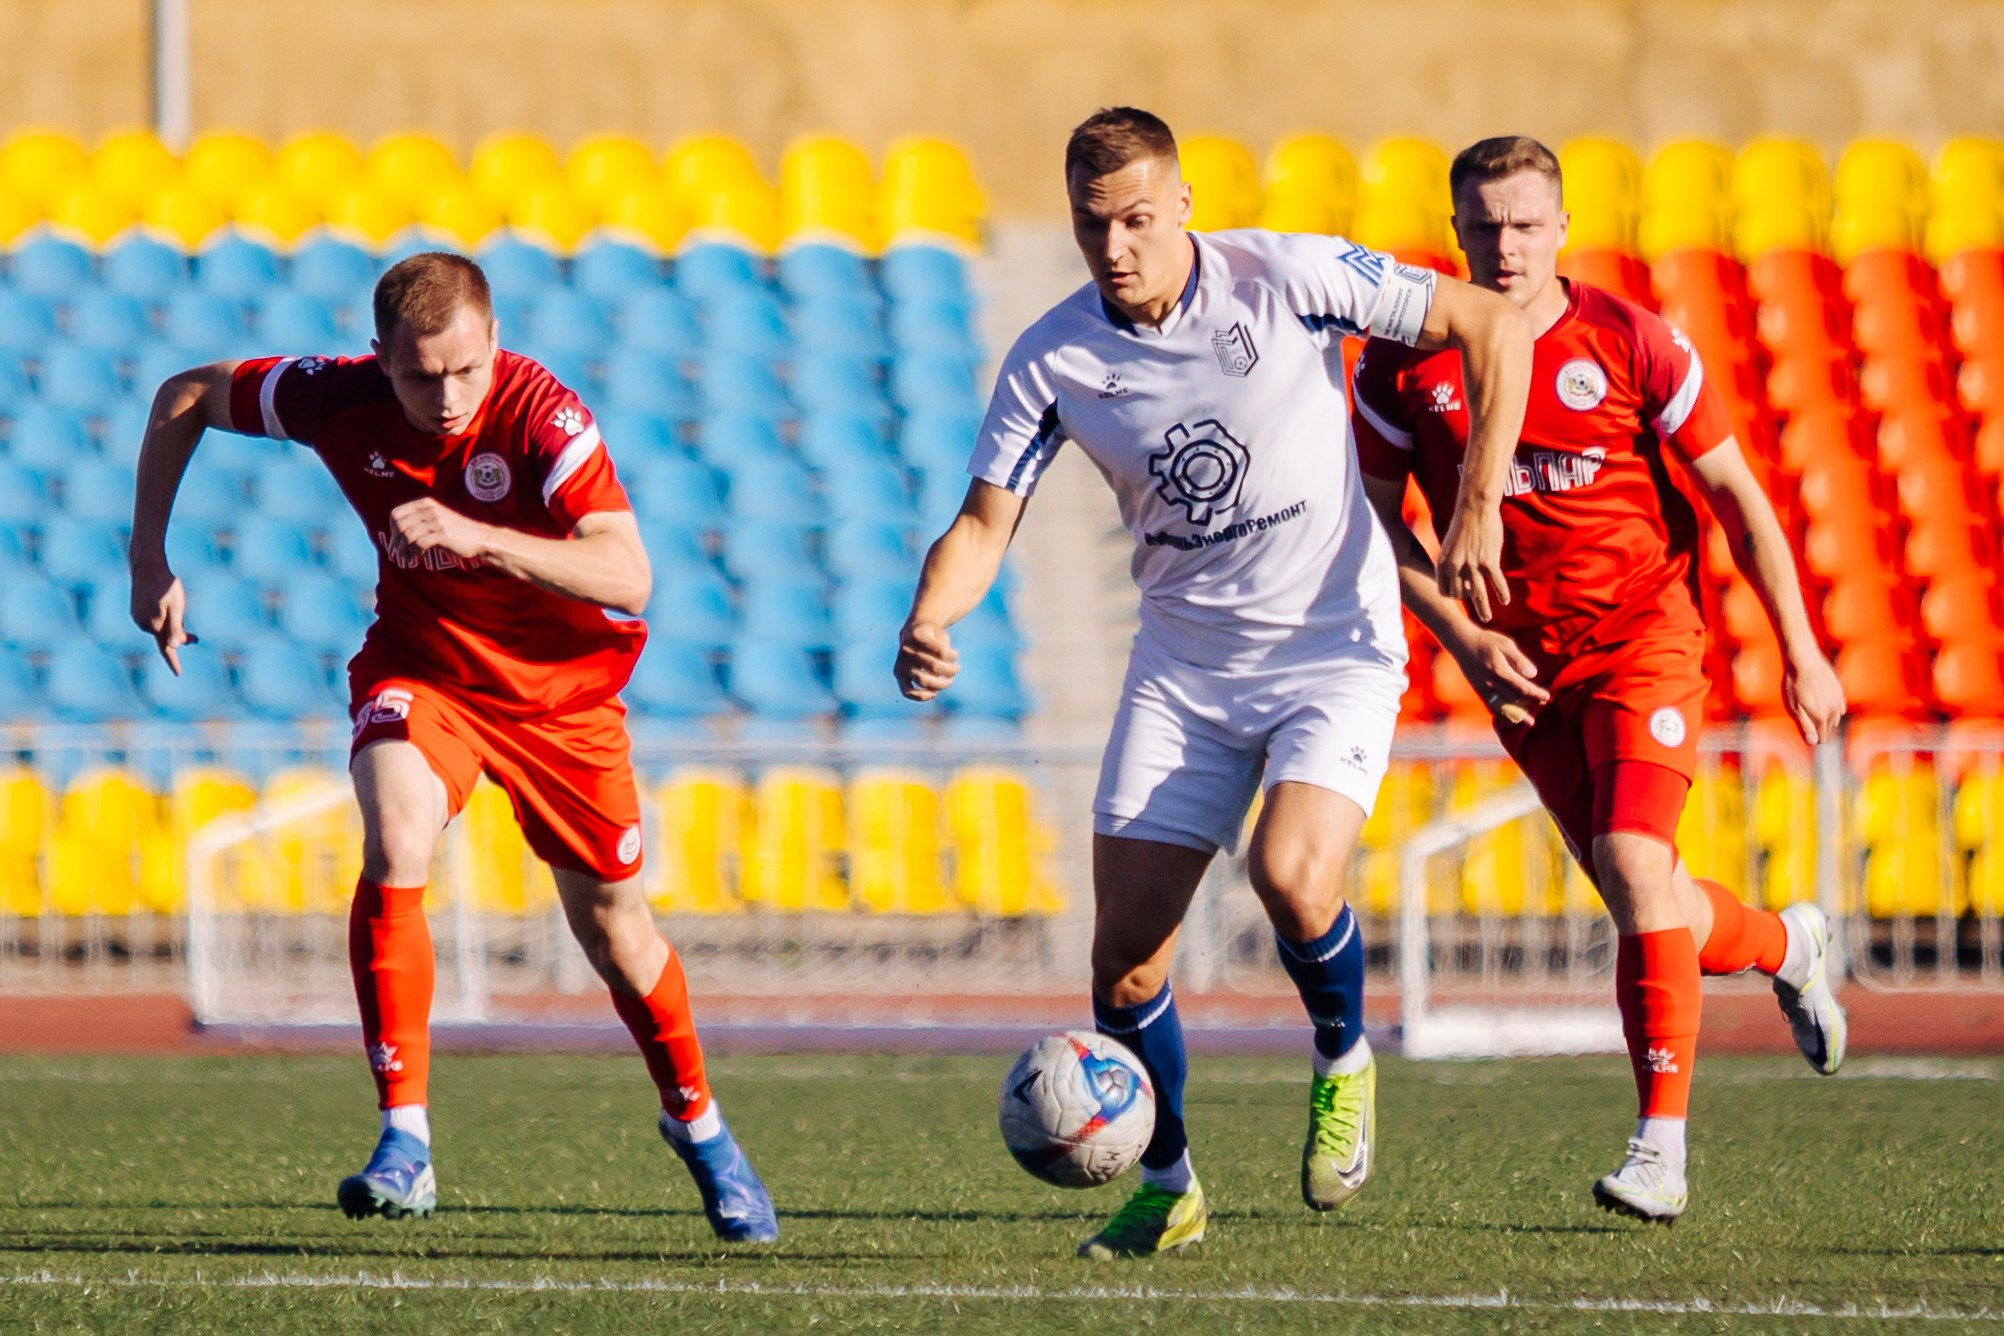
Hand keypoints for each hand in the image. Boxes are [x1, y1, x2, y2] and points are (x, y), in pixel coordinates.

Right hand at [130, 558, 196, 674]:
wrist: (147, 565)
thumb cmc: (166, 585)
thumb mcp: (177, 606)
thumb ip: (175, 627)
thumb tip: (173, 647)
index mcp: (154, 625)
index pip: (165, 649)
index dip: (173, 662)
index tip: (179, 674)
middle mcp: (143, 624)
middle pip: (164, 638)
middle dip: (179, 638)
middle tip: (196, 638)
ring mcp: (137, 617)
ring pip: (158, 629)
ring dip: (170, 627)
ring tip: (175, 608)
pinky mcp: (135, 611)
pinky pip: (152, 621)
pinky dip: (161, 620)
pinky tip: (164, 605)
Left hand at [390, 498, 487, 560]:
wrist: (479, 537)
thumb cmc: (456, 531)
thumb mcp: (436, 518)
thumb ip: (419, 519)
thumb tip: (397, 531)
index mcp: (425, 503)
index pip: (396, 513)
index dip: (391, 529)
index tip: (396, 541)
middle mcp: (429, 510)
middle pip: (400, 525)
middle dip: (396, 541)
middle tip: (399, 552)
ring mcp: (436, 521)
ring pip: (407, 535)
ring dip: (404, 549)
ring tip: (407, 557)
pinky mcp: (442, 534)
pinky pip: (419, 543)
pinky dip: (415, 552)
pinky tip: (419, 556)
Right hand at [895, 620, 959, 700]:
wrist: (912, 631)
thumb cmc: (932, 637)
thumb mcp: (941, 638)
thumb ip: (943, 652)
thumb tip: (937, 675)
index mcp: (918, 636)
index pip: (941, 652)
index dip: (951, 656)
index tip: (955, 654)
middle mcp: (907, 649)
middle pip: (934, 666)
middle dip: (949, 671)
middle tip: (957, 669)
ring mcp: (901, 662)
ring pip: (923, 680)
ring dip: (940, 684)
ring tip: (949, 681)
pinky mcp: (898, 673)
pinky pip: (907, 691)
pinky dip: (921, 696)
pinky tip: (933, 694)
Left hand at [1435, 502, 1509, 622]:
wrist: (1475, 508)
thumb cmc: (1464, 526)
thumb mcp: (1450, 545)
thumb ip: (1453, 562)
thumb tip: (1459, 576)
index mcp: (1443, 562)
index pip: (1445, 590)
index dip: (1453, 596)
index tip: (1463, 596)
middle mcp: (1455, 566)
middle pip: (1460, 594)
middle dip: (1468, 600)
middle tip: (1477, 601)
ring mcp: (1472, 564)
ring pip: (1477, 594)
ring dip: (1483, 609)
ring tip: (1486, 619)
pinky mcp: (1489, 561)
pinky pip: (1496, 583)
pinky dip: (1502, 593)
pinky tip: (1505, 601)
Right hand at [1452, 628, 1549, 725]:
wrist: (1461, 643)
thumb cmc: (1486, 641)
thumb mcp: (1506, 644)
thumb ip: (1520, 660)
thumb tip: (1533, 675)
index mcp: (1500, 671)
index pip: (1522, 688)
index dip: (1536, 694)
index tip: (1547, 697)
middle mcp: (1491, 683)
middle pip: (1515, 698)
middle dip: (1531, 702)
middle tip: (1543, 704)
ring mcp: (1483, 689)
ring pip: (1503, 707)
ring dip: (1517, 715)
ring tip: (1528, 722)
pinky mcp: (1478, 691)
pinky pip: (1491, 707)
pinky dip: (1501, 715)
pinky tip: (1510, 720)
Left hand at [1782, 646, 1845, 745]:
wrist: (1805, 661)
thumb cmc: (1795, 683)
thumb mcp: (1795, 707)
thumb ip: (1805, 725)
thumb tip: (1812, 741)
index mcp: (1821, 716)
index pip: (1822, 735)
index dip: (1816, 739)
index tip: (1813, 740)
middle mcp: (1833, 710)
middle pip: (1830, 727)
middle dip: (1823, 731)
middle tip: (1815, 731)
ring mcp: (1838, 700)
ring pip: (1836, 717)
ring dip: (1830, 721)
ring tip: (1821, 720)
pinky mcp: (1840, 691)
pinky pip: (1841, 707)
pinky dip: (1835, 711)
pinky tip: (1829, 708)